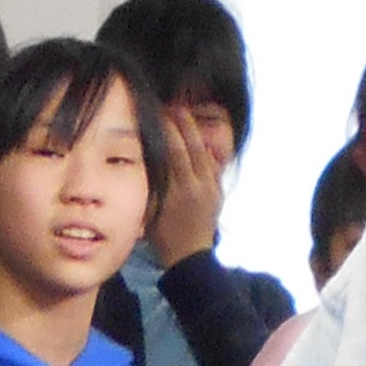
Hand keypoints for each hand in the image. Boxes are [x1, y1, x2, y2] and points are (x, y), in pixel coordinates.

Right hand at [151, 107, 225, 269]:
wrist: (190, 258)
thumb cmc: (164, 237)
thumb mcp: (151, 210)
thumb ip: (153, 183)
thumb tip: (147, 157)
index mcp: (180, 190)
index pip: (175, 151)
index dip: (168, 130)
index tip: (160, 115)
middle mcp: (199, 186)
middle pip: (193, 147)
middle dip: (185, 124)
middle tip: (176, 107)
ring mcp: (212, 189)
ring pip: (206, 154)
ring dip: (197, 134)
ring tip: (188, 119)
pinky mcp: (218, 193)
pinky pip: (214, 166)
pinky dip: (207, 152)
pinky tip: (201, 141)